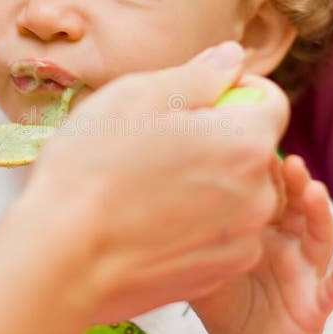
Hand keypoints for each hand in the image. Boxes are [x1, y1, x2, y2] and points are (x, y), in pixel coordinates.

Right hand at [21, 42, 289, 324]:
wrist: (61, 263)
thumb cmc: (91, 172)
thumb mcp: (136, 98)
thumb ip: (198, 75)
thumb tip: (232, 58)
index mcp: (244, 142)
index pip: (271, 100)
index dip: (236, 91)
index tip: (197, 101)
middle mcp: (258, 195)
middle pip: (254, 151)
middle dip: (220, 141)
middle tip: (160, 147)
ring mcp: (242, 242)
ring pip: (239, 195)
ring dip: (210, 185)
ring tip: (149, 189)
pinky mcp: (220, 276)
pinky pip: (223, 236)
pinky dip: (198, 226)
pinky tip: (151, 224)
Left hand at [191, 155, 332, 333]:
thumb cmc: (226, 306)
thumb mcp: (203, 272)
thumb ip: (191, 245)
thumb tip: (153, 210)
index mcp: (262, 229)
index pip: (267, 192)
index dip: (264, 172)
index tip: (252, 146)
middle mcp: (288, 242)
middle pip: (296, 204)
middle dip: (294, 181)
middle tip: (287, 160)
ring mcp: (305, 271)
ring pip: (318, 236)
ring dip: (319, 213)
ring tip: (315, 192)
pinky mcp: (316, 304)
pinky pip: (332, 289)